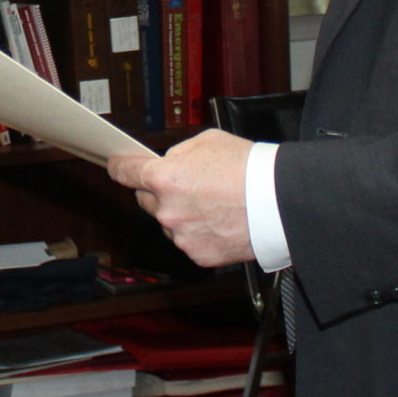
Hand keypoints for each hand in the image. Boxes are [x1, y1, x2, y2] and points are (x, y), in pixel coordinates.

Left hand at [108, 129, 257, 267]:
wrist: (280, 201)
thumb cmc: (249, 167)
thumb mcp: (208, 141)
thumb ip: (178, 153)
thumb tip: (167, 163)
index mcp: (164, 179)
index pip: (124, 173)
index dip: (119, 167)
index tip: (116, 166)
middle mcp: (167, 211)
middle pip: (146, 200)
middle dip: (159, 192)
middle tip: (188, 184)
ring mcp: (182, 237)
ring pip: (169, 223)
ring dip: (181, 215)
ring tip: (213, 204)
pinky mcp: (199, 255)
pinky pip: (189, 241)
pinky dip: (199, 233)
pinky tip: (219, 221)